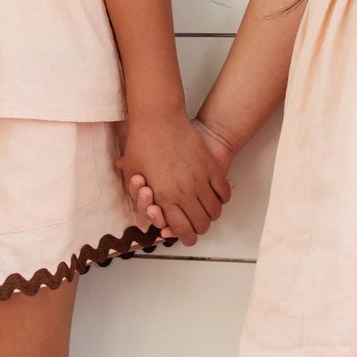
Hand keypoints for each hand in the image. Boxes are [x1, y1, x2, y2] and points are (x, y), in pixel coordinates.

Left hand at [126, 120, 235, 241]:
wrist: (158, 119)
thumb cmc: (142, 144)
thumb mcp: (132, 174)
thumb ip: (138, 195)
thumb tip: (145, 207)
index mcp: (164, 197)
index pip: (181, 230)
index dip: (186, 238)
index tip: (187, 237)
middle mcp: (184, 192)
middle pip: (201, 224)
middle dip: (199, 229)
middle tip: (196, 225)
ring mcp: (200, 180)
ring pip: (215, 211)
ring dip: (211, 215)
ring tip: (206, 211)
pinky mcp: (210, 167)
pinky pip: (224, 192)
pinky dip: (222, 198)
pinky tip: (216, 196)